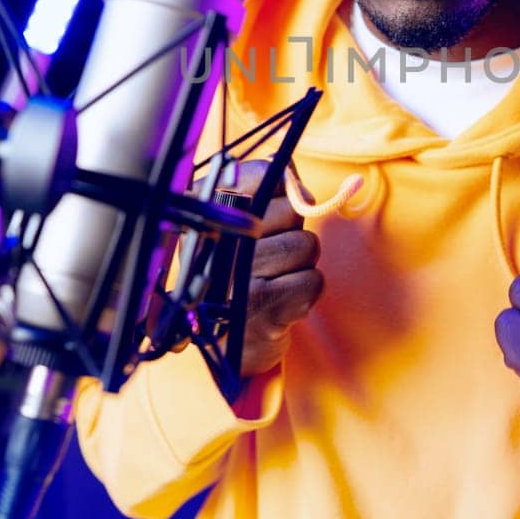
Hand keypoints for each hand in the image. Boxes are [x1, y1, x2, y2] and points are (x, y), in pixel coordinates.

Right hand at [219, 161, 323, 378]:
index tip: (278, 199)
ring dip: (301, 263)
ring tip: (275, 277)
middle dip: (292, 230)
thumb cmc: (240, 271)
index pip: (261, 175)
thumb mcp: (240, 225)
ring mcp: (237, 276)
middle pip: (292, 211)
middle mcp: (215, 242)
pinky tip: (282, 300)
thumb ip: (266, 188)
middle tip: (271, 253)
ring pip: (306, 245)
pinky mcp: (262, 308)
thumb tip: (296, 180)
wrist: (229, 343)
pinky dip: (306, 290)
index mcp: (205, 214)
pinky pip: (314, 280)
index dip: (280, 186)